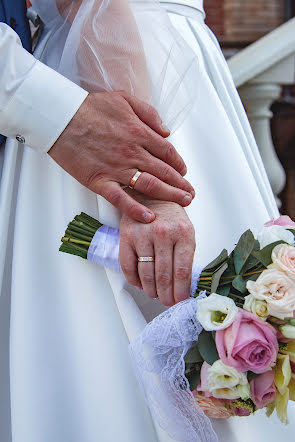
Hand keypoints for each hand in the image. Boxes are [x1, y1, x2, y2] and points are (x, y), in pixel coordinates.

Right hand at [49, 91, 194, 222]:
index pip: (168, 152)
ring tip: (183, 203)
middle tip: (190, 194)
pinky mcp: (100, 181)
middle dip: (181, 184)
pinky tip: (149, 217)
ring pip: (150, 185)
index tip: (184, 172)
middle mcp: (133, 153)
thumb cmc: (90, 108)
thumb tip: (166, 130)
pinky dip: (135, 209)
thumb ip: (149, 114)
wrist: (60, 117)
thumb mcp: (124, 99)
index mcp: (139, 133)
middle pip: (164, 172)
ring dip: (169, 195)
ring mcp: (117, 169)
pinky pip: (121, 199)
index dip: (179, 164)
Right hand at [119, 195, 195, 305]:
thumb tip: (184, 285)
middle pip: (164, 276)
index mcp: (183, 233)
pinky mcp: (126, 235)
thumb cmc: (171, 217)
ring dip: (151, 290)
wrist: (150, 194)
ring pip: (146, 274)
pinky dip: (134, 280)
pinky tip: (141, 284)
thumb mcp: (186, 231)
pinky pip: (128, 266)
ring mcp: (143, 234)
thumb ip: (186, 256)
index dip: (181, 291)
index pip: (182, 271)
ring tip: (155, 294)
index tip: (180, 300)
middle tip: (167, 302)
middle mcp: (163, 233)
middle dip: (166, 295)